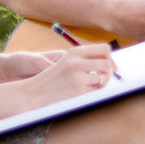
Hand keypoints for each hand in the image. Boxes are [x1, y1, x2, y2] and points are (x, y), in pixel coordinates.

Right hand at [0, 44, 114, 118]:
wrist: (32, 94)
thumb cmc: (52, 80)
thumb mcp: (66, 62)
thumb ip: (86, 60)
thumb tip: (112, 64)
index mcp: (75, 52)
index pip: (104, 48)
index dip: (110, 58)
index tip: (109, 66)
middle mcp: (77, 61)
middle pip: (107, 63)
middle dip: (109, 73)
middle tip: (102, 80)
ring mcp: (78, 77)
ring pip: (104, 78)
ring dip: (101, 84)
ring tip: (90, 88)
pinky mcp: (78, 91)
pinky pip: (96, 91)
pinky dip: (93, 94)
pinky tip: (82, 94)